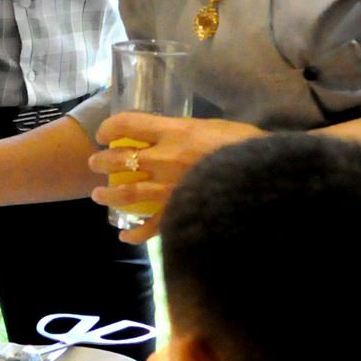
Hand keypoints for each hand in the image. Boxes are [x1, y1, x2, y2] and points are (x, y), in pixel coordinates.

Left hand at [86, 113, 264, 242]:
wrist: (266, 176)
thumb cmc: (246, 147)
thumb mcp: (215, 127)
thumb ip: (188, 131)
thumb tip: (171, 133)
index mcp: (175, 131)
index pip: (128, 124)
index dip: (110, 127)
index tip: (104, 134)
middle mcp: (166, 158)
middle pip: (120, 159)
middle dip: (102, 161)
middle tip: (94, 164)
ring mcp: (169, 188)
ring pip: (126, 193)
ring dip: (108, 195)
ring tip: (98, 196)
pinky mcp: (178, 213)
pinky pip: (150, 227)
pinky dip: (135, 234)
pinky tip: (125, 236)